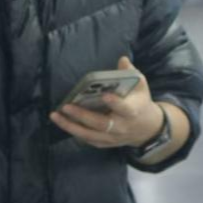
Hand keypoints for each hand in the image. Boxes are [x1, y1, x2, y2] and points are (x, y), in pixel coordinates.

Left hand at [50, 57, 164, 148]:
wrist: (146, 128)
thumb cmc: (140, 102)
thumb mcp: (140, 86)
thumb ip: (130, 73)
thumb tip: (122, 59)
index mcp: (133, 112)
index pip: (125, 109)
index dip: (115, 103)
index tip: (106, 96)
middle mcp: (122, 127)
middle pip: (102, 124)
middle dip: (83, 116)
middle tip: (66, 107)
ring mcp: (113, 138)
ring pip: (91, 135)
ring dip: (71, 126)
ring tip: (55, 116)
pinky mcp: (106, 143)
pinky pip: (89, 140)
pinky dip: (75, 132)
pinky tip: (63, 123)